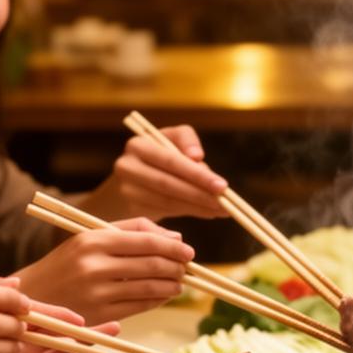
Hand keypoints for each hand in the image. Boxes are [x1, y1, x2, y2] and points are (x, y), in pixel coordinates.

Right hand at [14, 217, 192, 322]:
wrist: (33, 296)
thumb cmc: (68, 264)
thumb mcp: (90, 238)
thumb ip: (132, 231)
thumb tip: (175, 238)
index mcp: (92, 240)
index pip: (145, 240)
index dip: (172, 247)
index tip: (188, 251)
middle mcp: (94, 265)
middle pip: (151, 264)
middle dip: (176, 267)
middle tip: (187, 268)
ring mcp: (97, 292)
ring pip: (149, 287)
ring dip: (171, 285)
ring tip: (178, 282)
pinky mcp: (100, 315)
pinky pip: (140, 306)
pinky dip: (158, 300)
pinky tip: (164, 295)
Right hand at [88, 124, 227, 219]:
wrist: (131, 181)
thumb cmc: (159, 158)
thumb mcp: (171, 141)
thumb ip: (186, 140)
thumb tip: (197, 157)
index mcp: (138, 145)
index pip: (171, 161)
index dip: (198, 174)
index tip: (223, 186)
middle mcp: (126, 166)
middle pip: (168, 183)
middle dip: (201, 194)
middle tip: (226, 204)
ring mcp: (126, 190)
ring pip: (168, 201)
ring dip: (199, 207)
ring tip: (222, 210)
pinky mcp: (130, 209)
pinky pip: (165, 212)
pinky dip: (190, 212)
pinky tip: (208, 212)